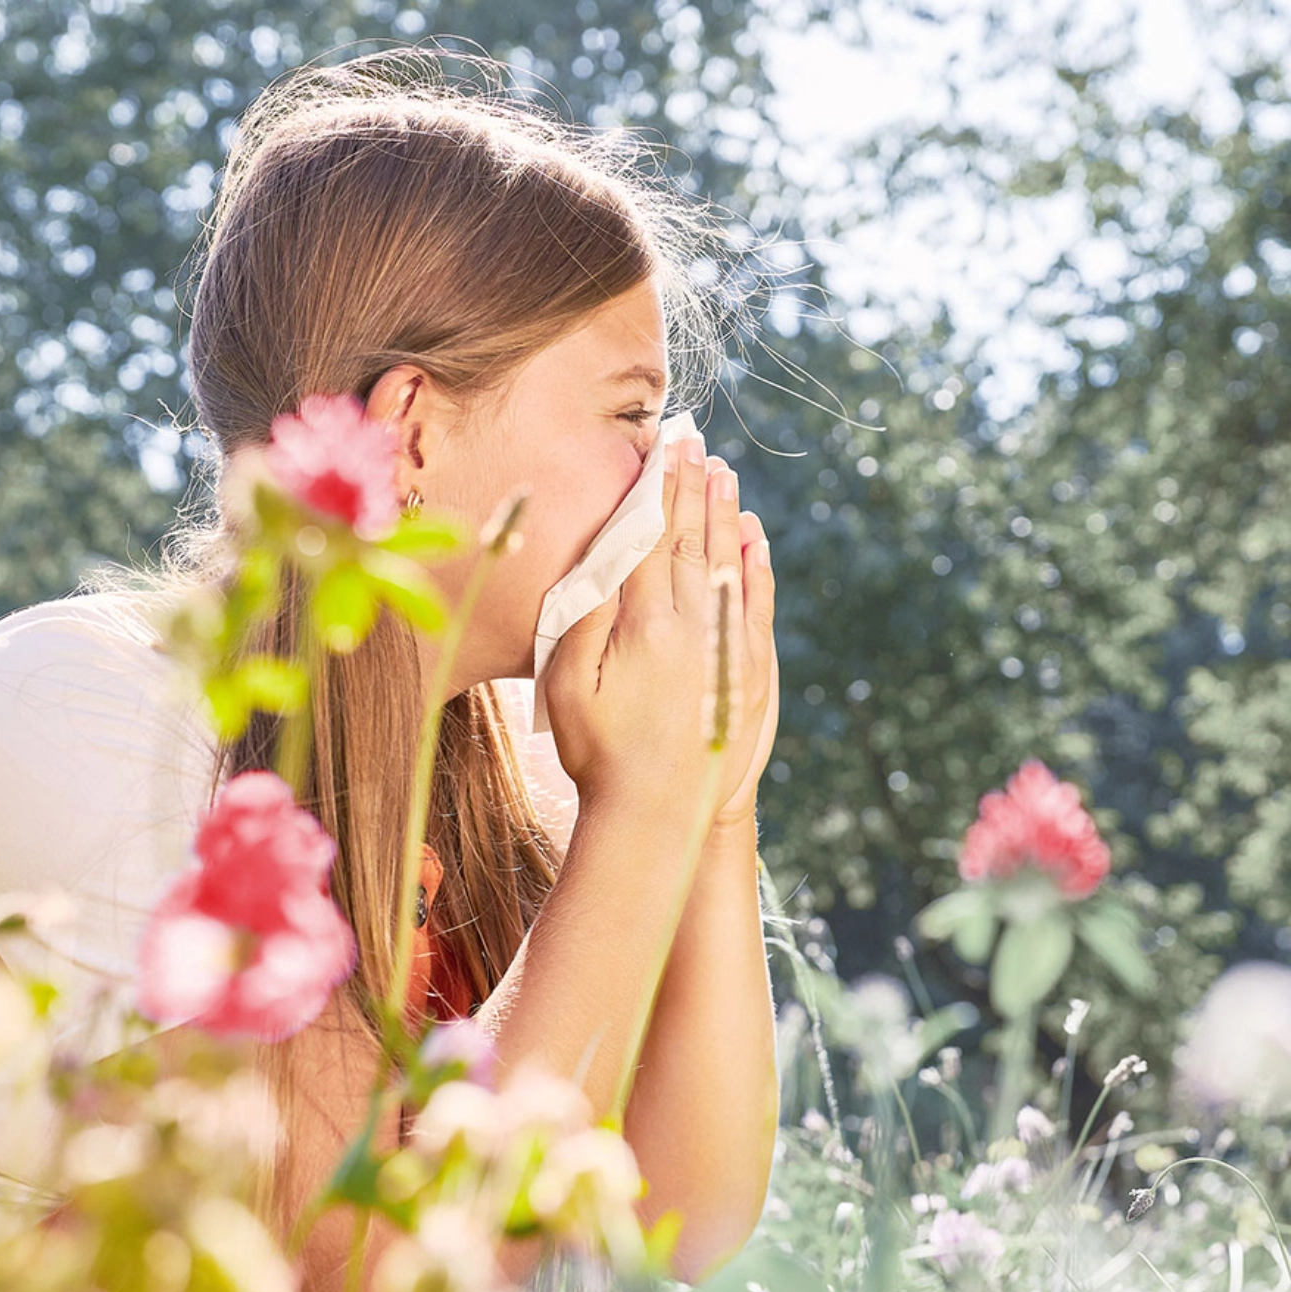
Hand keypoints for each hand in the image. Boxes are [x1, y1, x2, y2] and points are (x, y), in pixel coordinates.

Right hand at [543, 433, 775, 836]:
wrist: (659, 814)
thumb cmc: (598, 754)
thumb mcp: (569, 687)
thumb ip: (584, 619)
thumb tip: (603, 558)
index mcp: (645, 624)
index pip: (651, 537)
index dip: (656, 489)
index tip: (662, 448)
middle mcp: (693, 625)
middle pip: (692, 539)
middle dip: (692, 486)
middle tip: (696, 442)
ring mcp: (726, 646)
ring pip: (727, 562)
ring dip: (724, 514)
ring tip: (723, 473)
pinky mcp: (749, 671)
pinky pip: (755, 603)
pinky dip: (756, 565)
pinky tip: (753, 537)